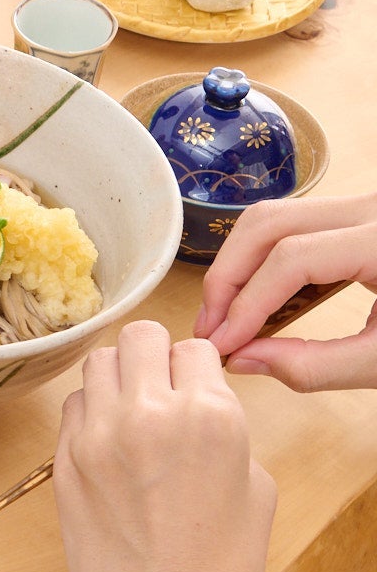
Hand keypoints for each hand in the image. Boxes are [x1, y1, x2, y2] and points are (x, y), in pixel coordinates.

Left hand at [55, 321, 273, 571]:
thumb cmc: (219, 566)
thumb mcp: (253, 485)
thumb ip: (223, 425)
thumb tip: (196, 395)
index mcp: (210, 416)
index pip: (194, 346)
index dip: (196, 368)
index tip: (194, 385)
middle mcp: (150, 413)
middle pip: (140, 336)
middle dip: (154, 357)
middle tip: (159, 386)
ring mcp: (99, 433)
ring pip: (99, 361)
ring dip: (118, 378)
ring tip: (132, 413)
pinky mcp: (63, 456)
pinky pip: (74, 403)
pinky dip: (92, 412)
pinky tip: (109, 441)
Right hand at [196, 192, 376, 390]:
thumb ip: (317, 366)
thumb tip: (242, 361)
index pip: (293, 259)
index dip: (249, 304)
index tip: (223, 346)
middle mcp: (374, 207)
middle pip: (269, 223)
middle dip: (228, 277)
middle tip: (210, 329)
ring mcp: (365, 205)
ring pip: (273, 217)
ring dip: (238, 266)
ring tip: (225, 318)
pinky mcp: (359, 216)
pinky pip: (293, 226)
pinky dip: (262, 262)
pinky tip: (255, 303)